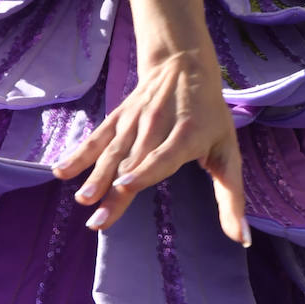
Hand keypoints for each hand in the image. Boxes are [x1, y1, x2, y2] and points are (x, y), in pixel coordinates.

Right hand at [53, 46, 246, 243]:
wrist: (184, 62)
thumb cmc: (210, 115)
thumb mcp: (228, 150)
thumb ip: (232, 197)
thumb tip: (243, 240)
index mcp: (188, 133)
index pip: (164, 154)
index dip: (145, 170)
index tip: (125, 186)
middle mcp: (158, 124)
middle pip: (133, 161)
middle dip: (114, 190)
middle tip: (97, 222)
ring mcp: (135, 118)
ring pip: (113, 150)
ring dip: (95, 175)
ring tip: (83, 200)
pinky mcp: (119, 116)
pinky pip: (98, 137)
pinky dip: (80, 153)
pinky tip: (61, 171)